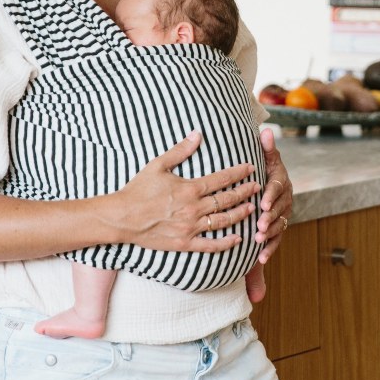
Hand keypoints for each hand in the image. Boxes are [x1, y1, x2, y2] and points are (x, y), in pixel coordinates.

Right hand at [114, 131, 258, 252]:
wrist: (122, 218)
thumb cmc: (138, 190)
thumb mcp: (158, 165)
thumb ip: (180, 150)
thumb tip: (197, 134)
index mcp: (190, 188)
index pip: (221, 179)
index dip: (238, 173)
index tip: (250, 168)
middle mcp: (194, 208)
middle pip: (227, 199)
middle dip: (245, 192)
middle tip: (257, 186)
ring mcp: (190, 228)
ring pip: (223, 221)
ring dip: (240, 214)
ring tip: (252, 208)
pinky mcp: (185, 243)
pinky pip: (210, 245)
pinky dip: (226, 243)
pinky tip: (238, 239)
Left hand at [254, 128, 293, 263]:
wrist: (268, 181)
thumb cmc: (264, 168)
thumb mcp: (267, 157)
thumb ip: (267, 146)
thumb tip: (266, 130)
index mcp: (281, 180)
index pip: (277, 187)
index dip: (271, 196)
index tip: (263, 204)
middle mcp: (285, 197)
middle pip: (279, 209)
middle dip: (270, 218)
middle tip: (260, 226)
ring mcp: (284, 213)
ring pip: (279, 224)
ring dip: (270, 234)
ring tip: (259, 241)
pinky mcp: (280, 226)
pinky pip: (277, 238)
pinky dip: (270, 248)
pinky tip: (261, 258)